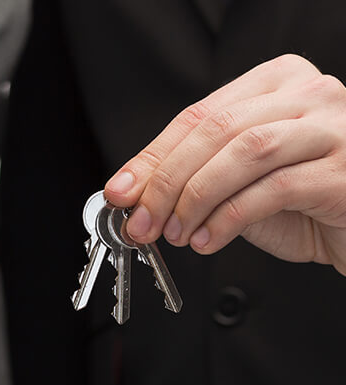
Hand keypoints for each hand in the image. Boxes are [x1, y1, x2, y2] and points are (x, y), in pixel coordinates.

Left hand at [104, 54, 345, 274]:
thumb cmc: (301, 197)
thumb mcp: (236, 179)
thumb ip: (195, 175)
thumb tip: (134, 191)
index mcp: (273, 84)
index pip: (197, 115)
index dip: (153, 156)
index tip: (122, 190)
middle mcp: (307, 95)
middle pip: (217, 128)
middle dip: (167, 180)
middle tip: (141, 219)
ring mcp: (332, 128)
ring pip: (245, 152)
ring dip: (196, 198)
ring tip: (175, 232)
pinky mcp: (344, 171)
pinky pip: (274, 189)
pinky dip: (229, 219)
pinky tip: (208, 240)